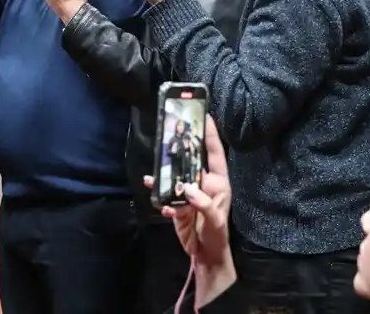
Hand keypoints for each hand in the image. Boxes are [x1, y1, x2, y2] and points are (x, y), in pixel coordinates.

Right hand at [142, 115, 233, 306]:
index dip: (210, 134)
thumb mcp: (214, 220)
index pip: (214, 153)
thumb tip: (187, 188)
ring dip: (165, 169)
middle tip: (171, 129)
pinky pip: (164, 193)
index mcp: (218, 182)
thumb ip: (202, 203)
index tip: (205, 115)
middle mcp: (202, 182)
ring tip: (156, 164)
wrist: (205, 255)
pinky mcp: (176, 204)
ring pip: (175, 174)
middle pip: (191, 159)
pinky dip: (157, 191)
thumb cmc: (216, 234)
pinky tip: (151, 186)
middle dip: (182, 146)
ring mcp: (188, 192)